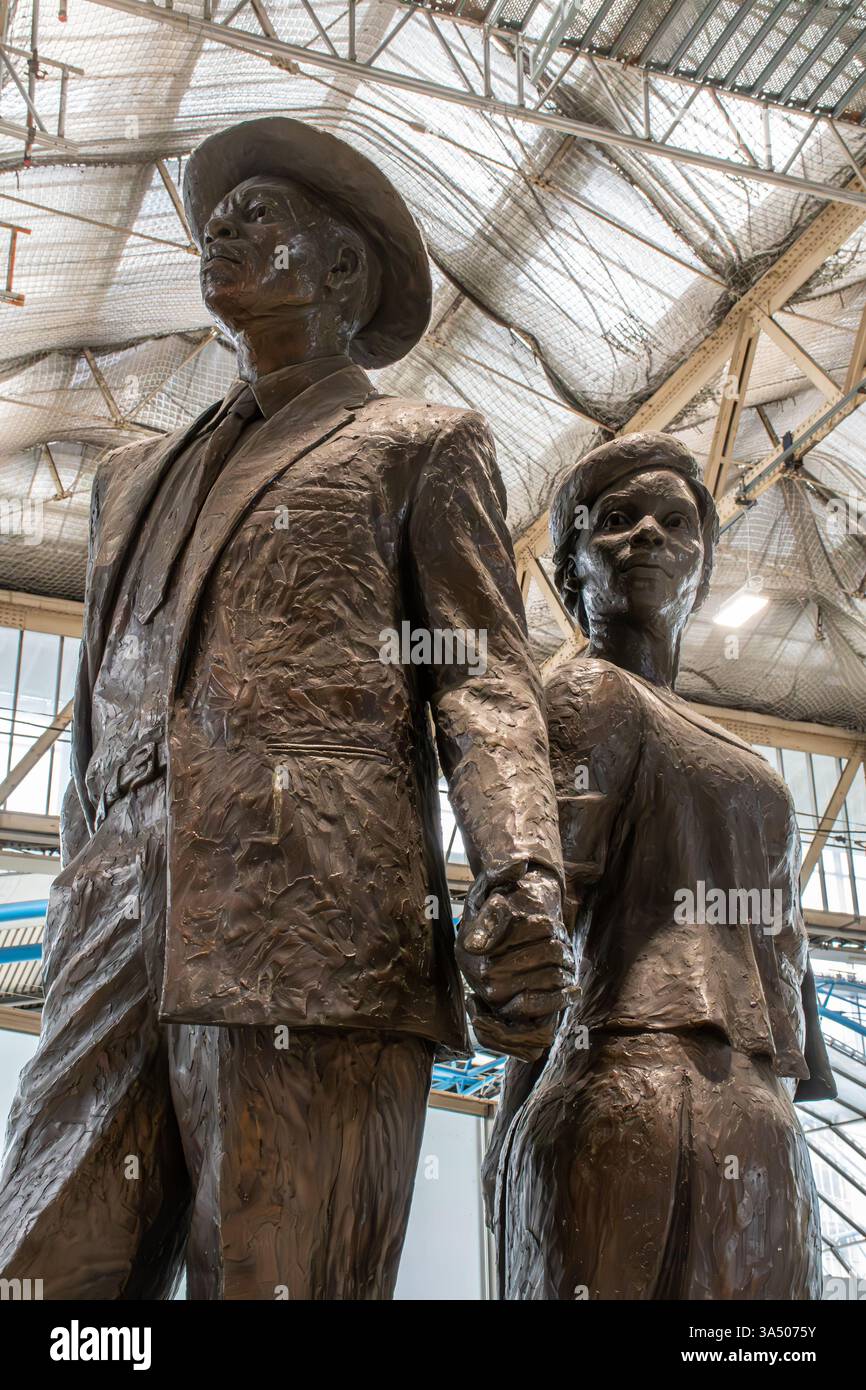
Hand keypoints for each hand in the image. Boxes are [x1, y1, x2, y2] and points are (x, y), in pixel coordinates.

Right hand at [456, 865, 575, 1060]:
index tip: (548, 922)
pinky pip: (538, 1009)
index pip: (532, 929)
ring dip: (566, 966)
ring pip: (552, 977)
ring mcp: (493, 994)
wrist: (502, 937)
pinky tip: (572, 989)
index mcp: (472, 941)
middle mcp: (478, 972)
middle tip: (560, 941)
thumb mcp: (493, 885)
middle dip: (560, 944)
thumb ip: (501, 872)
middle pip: (549, 952)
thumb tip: (516, 867)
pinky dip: (561, 998)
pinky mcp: (508, 1011)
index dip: (545, 925)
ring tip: (563, 958)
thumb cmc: (501, 906)